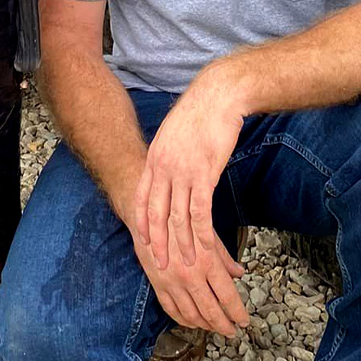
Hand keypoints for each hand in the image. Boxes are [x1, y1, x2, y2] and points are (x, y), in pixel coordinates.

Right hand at [131, 226, 248, 337]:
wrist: (149, 214)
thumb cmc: (181, 219)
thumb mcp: (208, 233)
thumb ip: (224, 256)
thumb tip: (239, 273)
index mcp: (207, 261)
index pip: (228, 296)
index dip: (238, 312)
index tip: (244, 320)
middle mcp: (190, 275)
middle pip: (211, 311)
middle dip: (224, 325)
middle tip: (232, 331)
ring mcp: (172, 282)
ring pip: (192, 315)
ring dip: (205, 325)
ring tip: (214, 327)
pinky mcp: (158, 284)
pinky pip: (171, 309)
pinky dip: (183, 320)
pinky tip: (192, 322)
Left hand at [134, 66, 244, 272]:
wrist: (218, 95)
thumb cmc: (200, 113)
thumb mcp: (173, 134)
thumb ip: (168, 156)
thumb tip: (168, 172)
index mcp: (155, 157)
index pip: (143, 197)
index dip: (142, 222)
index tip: (142, 242)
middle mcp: (164, 167)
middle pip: (156, 213)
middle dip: (157, 242)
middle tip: (159, 265)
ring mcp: (183, 171)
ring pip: (178, 217)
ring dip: (181, 244)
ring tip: (184, 265)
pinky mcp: (205, 173)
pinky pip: (200, 211)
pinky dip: (202, 233)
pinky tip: (206, 248)